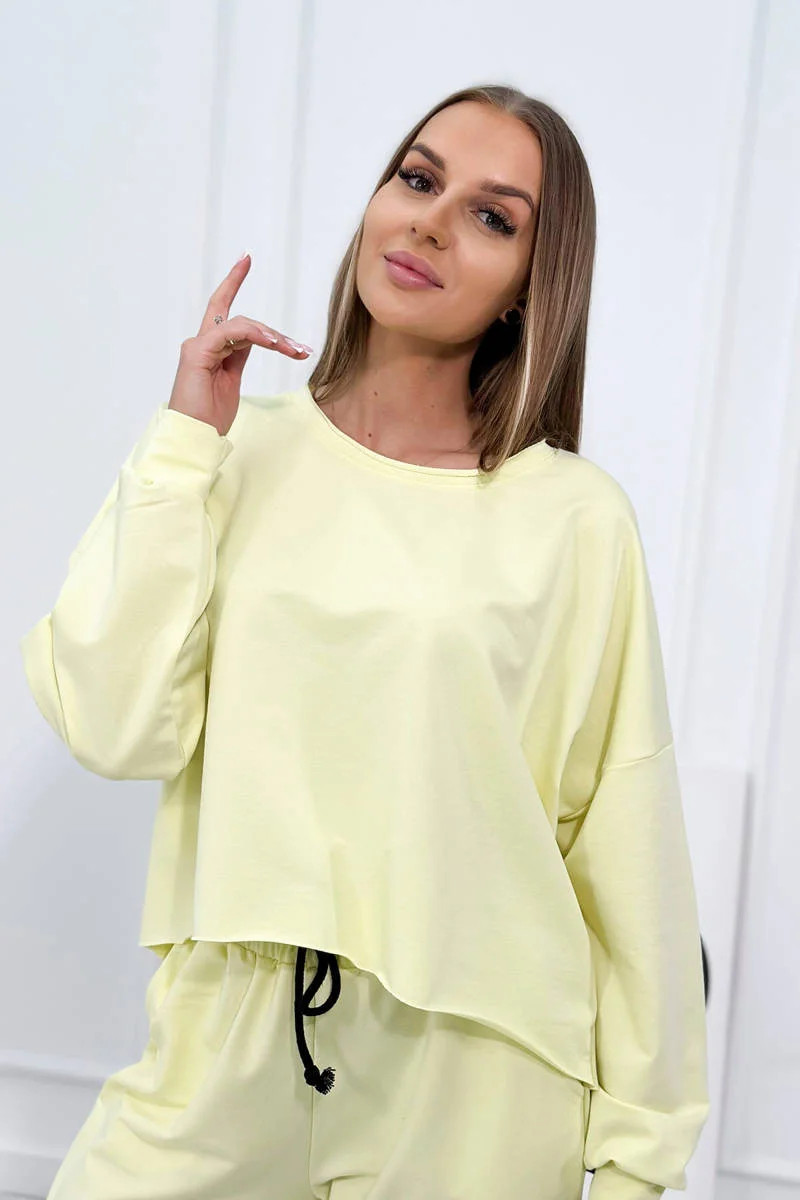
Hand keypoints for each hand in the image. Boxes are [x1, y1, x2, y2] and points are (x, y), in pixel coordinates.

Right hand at [167, 253, 312, 436]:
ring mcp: (197, 346)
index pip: (223, 309)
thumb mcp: (231, 384)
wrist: (192, 439)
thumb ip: (239, 359)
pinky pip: (231, 332)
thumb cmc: (209, 418)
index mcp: (209, 350)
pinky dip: (255, 334)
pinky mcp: (197, 353)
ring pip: (242, 325)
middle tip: (300, 349)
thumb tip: (256, 340)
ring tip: (292, 351)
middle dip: (274, 332)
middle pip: (242, 320)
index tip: (245, 259)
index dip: (233, 282)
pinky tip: (273, 343)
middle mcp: (201, 343)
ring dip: (272, 337)